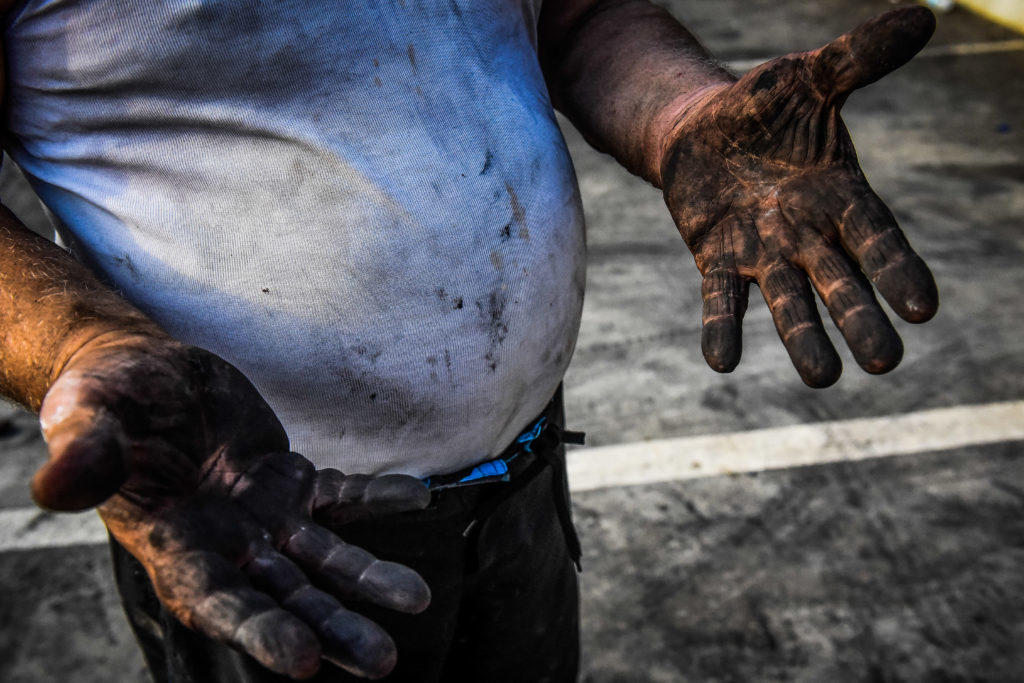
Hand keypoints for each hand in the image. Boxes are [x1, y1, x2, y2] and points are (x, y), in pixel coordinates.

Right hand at [33, 332, 430, 678]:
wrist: (145, 374)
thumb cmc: (109, 401)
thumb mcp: (87, 418)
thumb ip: (85, 455)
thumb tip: (55, 488)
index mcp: (172, 547)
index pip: (217, 601)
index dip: (256, 631)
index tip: (300, 662)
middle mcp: (226, 545)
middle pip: (285, 598)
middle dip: (331, 629)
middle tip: (381, 660)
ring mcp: (264, 517)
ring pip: (324, 558)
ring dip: (367, 579)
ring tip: (415, 598)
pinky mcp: (291, 481)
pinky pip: (342, 495)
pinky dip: (376, 496)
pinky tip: (415, 496)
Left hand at [659, 7, 938, 386]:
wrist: (702, 129)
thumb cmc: (764, 108)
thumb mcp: (809, 78)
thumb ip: (859, 58)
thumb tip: (925, 15)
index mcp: (841, 197)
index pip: (877, 238)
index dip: (898, 270)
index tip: (922, 308)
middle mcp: (809, 235)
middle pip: (841, 283)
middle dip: (860, 318)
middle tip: (884, 362)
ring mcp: (763, 253)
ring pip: (789, 303)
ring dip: (803, 339)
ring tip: (823, 378)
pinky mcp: (718, 260)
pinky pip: (721, 300)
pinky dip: (722, 329)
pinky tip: (722, 361)